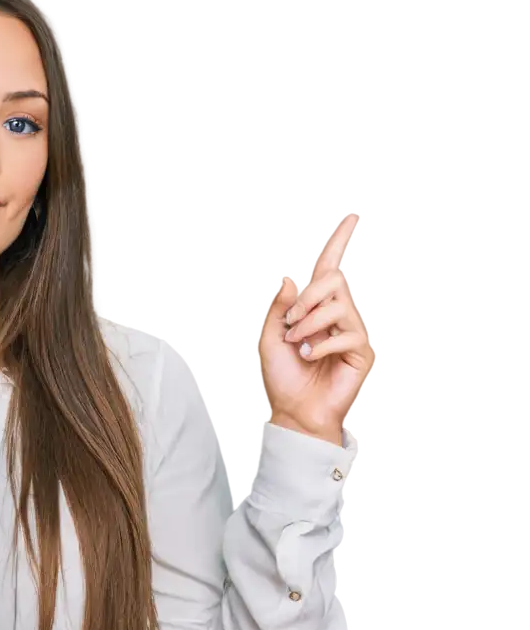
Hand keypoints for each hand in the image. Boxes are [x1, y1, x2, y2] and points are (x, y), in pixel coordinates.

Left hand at [254, 213, 374, 443]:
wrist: (293, 409)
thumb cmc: (282, 376)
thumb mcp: (269, 337)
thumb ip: (278, 306)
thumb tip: (292, 277)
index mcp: (313, 308)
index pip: (328, 270)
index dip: (338, 244)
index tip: (351, 220)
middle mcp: (335, 315)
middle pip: (334, 281)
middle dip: (308, 298)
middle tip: (290, 324)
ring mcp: (350, 332)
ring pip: (339, 306)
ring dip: (310, 323)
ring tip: (296, 344)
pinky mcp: (360, 352)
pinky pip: (347, 335)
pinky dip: (321, 345)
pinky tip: (310, 357)